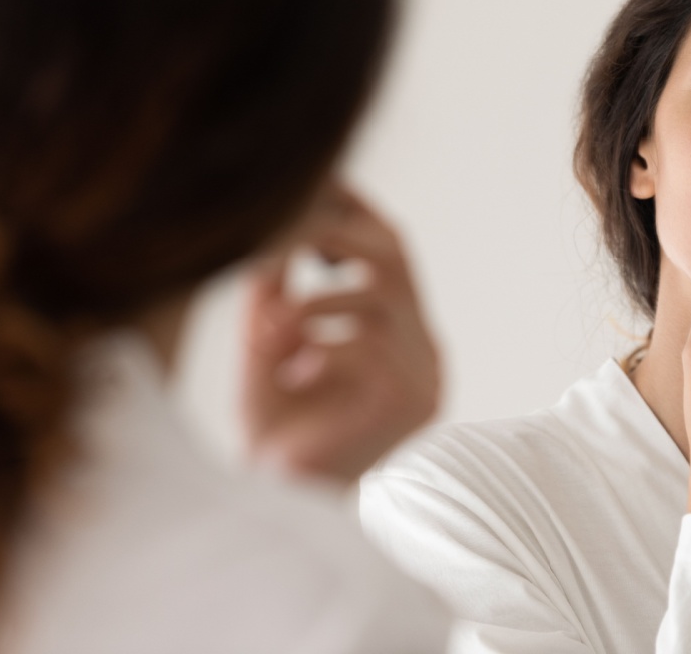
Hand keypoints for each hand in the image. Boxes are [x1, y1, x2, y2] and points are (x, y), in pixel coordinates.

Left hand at [241, 182, 440, 484]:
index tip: (313, 185)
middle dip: (335, 236)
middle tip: (285, 244)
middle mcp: (418, 344)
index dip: (352, 211)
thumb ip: (273, 295)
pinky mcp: (411, 401)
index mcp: (395, 328)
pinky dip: (322, 348)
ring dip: (314, 304)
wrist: (288, 505)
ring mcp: (422, 372)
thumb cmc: (278, 430)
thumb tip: (268, 237)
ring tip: (270, 330)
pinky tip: (293, 373)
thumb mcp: (268, 347)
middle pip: (394, 254)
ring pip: (382, 297)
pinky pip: (372, 347)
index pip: (389, 247)